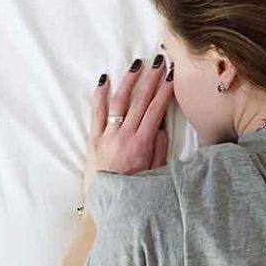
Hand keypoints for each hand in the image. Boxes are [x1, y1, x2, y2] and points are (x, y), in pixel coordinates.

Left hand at [84, 57, 173, 197]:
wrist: (104, 204)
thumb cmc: (133, 191)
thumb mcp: (154, 173)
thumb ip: (159, 149)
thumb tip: (162, 128)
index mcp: (141, 144)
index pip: (156, 110)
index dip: (165, 91)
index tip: (172, 76)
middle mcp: (124, 135)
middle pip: (140, 101)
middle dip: (151, 79)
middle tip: (159, 62)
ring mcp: (107, 135)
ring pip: (119, 102)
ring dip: (129, 81)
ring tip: (136, 65)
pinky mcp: (93, 138)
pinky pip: (96, 113)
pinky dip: (100, 95)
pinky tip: (104, 80)